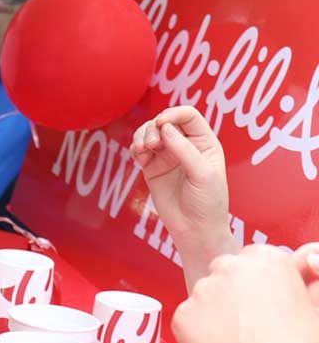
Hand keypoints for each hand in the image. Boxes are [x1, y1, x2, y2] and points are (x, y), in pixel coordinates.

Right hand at [129, 106, 231, 272]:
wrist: (195, 229)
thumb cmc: (207, 202)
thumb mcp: (202, 174)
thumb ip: (184, 149)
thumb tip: (165, 128)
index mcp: (205, 143)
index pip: (188, 116)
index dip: (174, 113)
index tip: (162, 123)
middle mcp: (186, 145)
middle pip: (164, 121)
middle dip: (153, 128)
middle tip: (152, 145)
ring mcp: (168, 155)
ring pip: (149, 132)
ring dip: (141, 136)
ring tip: (143, 151)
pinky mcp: (152, 167)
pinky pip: (139, 148)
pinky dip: (135, 148)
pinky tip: (139, 157)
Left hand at [173, 244, 318, 342]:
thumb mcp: (311, 302)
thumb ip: (302, 275)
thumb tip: (304, 259)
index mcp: (267, 257)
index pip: (250, 260)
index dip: (257, 285)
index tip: (263, 305)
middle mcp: (231, 266)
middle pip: (224, 272)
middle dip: (233, 292)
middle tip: (249, 324)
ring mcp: (202, 290)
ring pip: (205, 296)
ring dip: (215, 312)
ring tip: (240, 341)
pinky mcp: (182, 315)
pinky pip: (188, 320)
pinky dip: (198, 333)